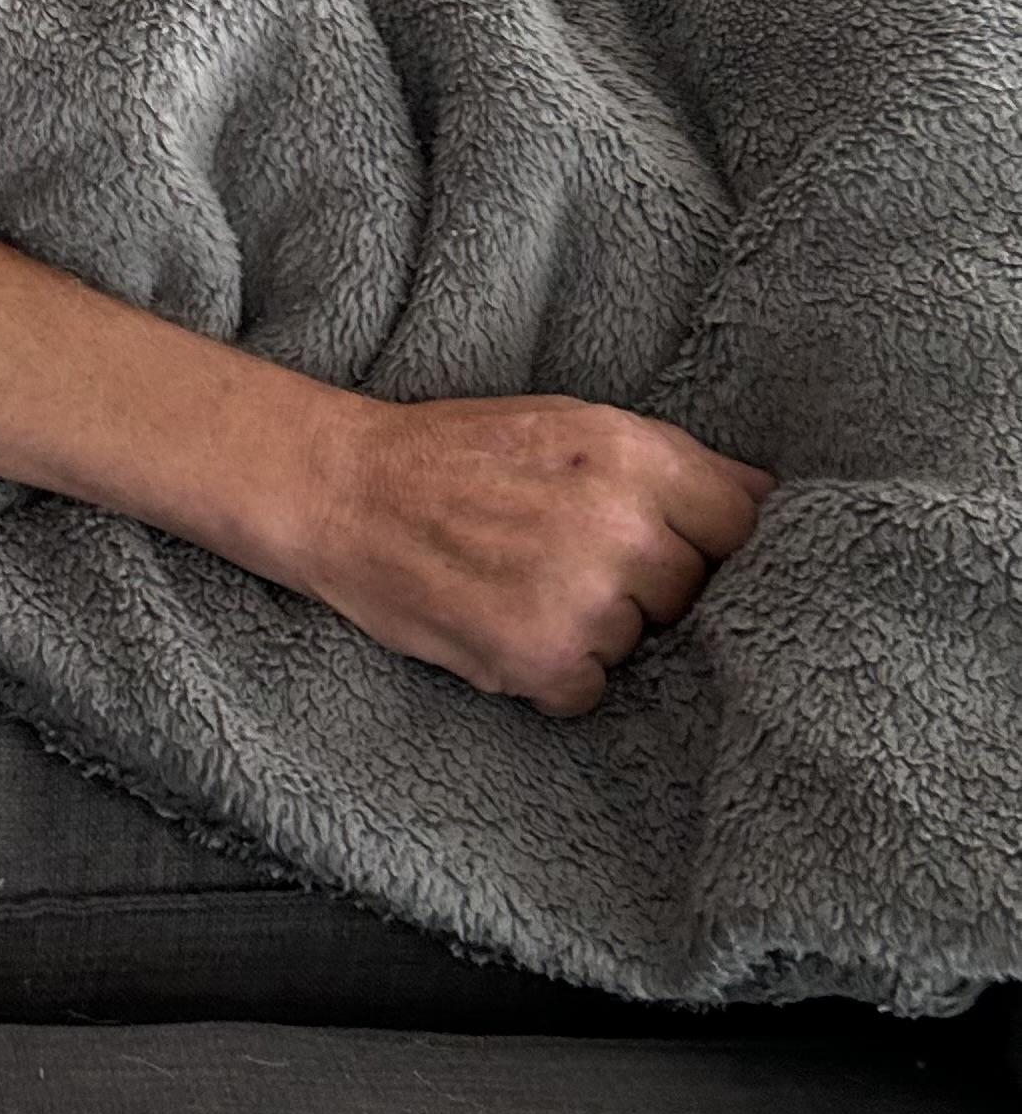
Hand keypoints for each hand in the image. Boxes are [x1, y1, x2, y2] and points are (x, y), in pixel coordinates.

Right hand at [252, 384, 774, 717]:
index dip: (715, 542)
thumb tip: (770, 500)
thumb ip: (672, 460)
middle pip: (694, 592)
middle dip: (647, 586)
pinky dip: (553, 672)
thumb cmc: (458, 453)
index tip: (682, 548)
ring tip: (525, 585)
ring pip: (639, 642)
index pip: (744, 524)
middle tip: (573, 559)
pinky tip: (505, 624)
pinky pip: (589, 691)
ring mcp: (582, 601)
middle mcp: (618, 527)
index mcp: (631, 455)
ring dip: (595, 629)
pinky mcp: (540, 661)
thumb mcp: (572, 422)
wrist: (343, 491)